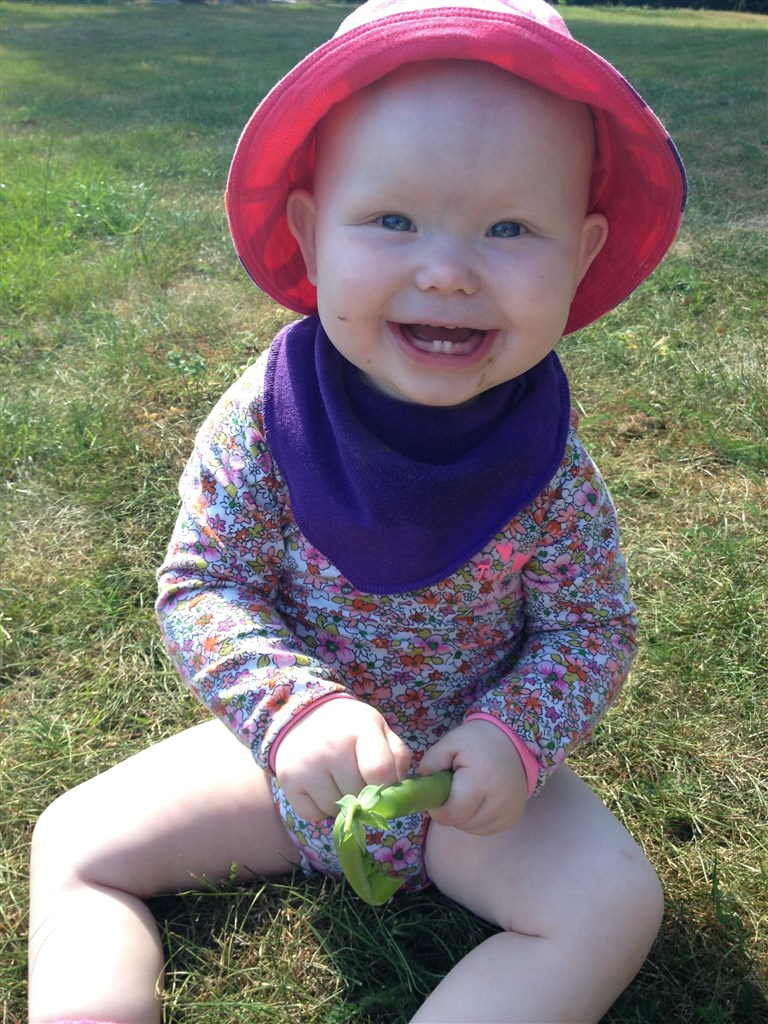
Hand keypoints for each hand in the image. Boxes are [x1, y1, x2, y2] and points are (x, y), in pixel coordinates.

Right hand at [273, 698, 411, 821]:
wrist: (304, 716)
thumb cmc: (350, 727)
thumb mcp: (379, 729)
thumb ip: (397, 756)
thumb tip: (397, 789)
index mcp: (360, 729)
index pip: (380, 771)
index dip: (388, 785)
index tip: (384, 782)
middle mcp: (330, 747)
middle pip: (359, 796)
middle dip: (365, 794)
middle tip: (358, 777)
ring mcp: (306, 765)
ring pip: (336, 810)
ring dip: (343, 804)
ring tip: (338, 780)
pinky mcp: (287, 781)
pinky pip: (313, 816)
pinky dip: (320, 809)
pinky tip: (321, 787)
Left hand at [418, 719, 526, 834]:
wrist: (513, 742)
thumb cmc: (477, 742)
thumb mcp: (449, 743)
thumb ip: (431, 763)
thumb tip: (423, 788)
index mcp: (482, 778)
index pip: (453, 813)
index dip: (439, 808)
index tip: (438, 794)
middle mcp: (500, 800)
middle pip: (462, 823)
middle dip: (450, 811)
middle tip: (452, 790)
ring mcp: (509, 811)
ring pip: (472, 829)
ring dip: (463, 816)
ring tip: (467, 792)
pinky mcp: (512, 818)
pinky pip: (485, 829)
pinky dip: (476, 819)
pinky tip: (478, 800)